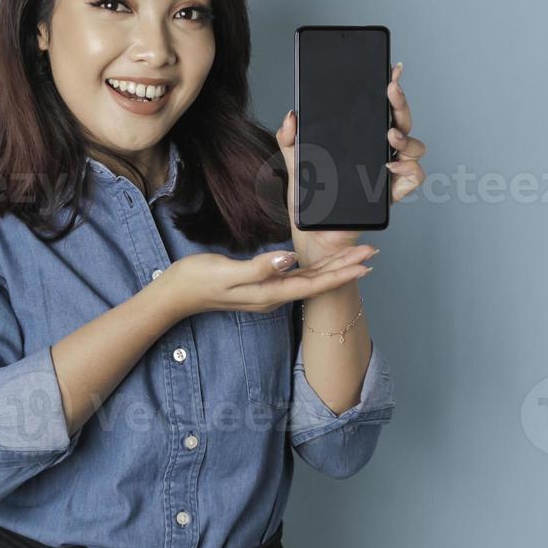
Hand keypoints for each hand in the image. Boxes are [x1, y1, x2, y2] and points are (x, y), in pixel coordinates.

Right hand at [157, 247, 375, 318]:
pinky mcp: (260, 284)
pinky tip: (321, 263)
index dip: (341, 273)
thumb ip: (258, 268)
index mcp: (269, 292)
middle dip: (346, 268)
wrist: (175, 294)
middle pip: (317, 281)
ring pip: (309, 279)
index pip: (314, 283)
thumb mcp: (226, 272)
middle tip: (372, 253)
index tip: (365, 262)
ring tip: (357, 257)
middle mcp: (273, 294)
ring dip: (334, 268)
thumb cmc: (196, 280)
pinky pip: (295, 276)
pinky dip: (314, 268)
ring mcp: (267, 291)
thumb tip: (288, 259)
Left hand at [276, 61, 427, 265]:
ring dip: (406, 137)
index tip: (394, 68)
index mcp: (362, 140)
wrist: (313, 232)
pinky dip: (408, 169)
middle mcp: (380, 152)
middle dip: (401, 102)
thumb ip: (289, 138)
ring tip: (389, 134)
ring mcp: (389, 172)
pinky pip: (414, 177)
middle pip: (403, 122)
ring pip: (416, 147)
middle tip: (391, 90)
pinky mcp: (391, 193)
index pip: (381, 109)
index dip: (392, 88)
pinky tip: (391, 164)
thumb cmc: (310, 198)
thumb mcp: (295, 162)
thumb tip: (291, 115)